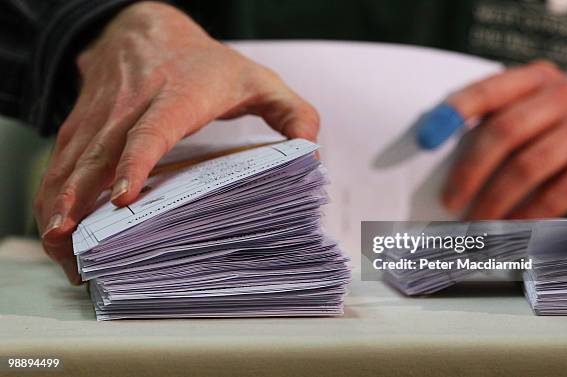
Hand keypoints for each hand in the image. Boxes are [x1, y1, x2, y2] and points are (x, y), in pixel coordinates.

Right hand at [33, 2, 319, 283]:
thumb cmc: (204, 62)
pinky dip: (53, 188)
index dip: (136, 161)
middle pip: (101, 151)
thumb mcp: (258, 80)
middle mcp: (133, 104)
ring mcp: (103, 113)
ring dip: (60, 200)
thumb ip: (294, 114)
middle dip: (82, 196)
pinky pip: (64, 156)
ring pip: (74, 157)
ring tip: (57, 242)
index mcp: (178, 95)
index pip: (153, 129)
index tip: (125, 197)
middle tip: (71, 240)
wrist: (147, 27)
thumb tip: (310, 154)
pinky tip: (51, 220)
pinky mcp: (84, 120)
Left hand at [442, 61, 566, 219]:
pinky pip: (553, 195)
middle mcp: (566, 93)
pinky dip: (523, 216)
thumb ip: (487, 126)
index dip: (454, 113)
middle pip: (504, 131)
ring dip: (492, 200)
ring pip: (525, 166)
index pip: (487, 91)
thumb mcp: (521, 125)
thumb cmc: (545, 147)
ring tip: (474, 223)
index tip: (425, 139)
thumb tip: (429, 147)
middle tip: (449, 202)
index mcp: (536, 78)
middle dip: (469, 171)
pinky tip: (506, 228)